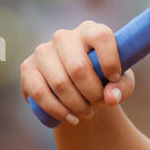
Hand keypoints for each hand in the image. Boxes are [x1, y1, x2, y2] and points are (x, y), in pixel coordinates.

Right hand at [20, 21, 135, 125]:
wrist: (79, 87)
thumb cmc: (104, 78)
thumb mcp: (121, 81)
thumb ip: (122, 87)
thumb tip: (111, 97)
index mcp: (90, 30)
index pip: (101, 37)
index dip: (110, 60)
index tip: (114, 77)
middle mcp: (63, 37)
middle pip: (79, 68)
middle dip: (93, 93)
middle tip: (100, 103)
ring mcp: (42, 51)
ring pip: (60, 84)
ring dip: (77, 105)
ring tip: (88, 112)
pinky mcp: (27, 68)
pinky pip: (40, 93)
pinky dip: (58, 110)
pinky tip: (72, 118)